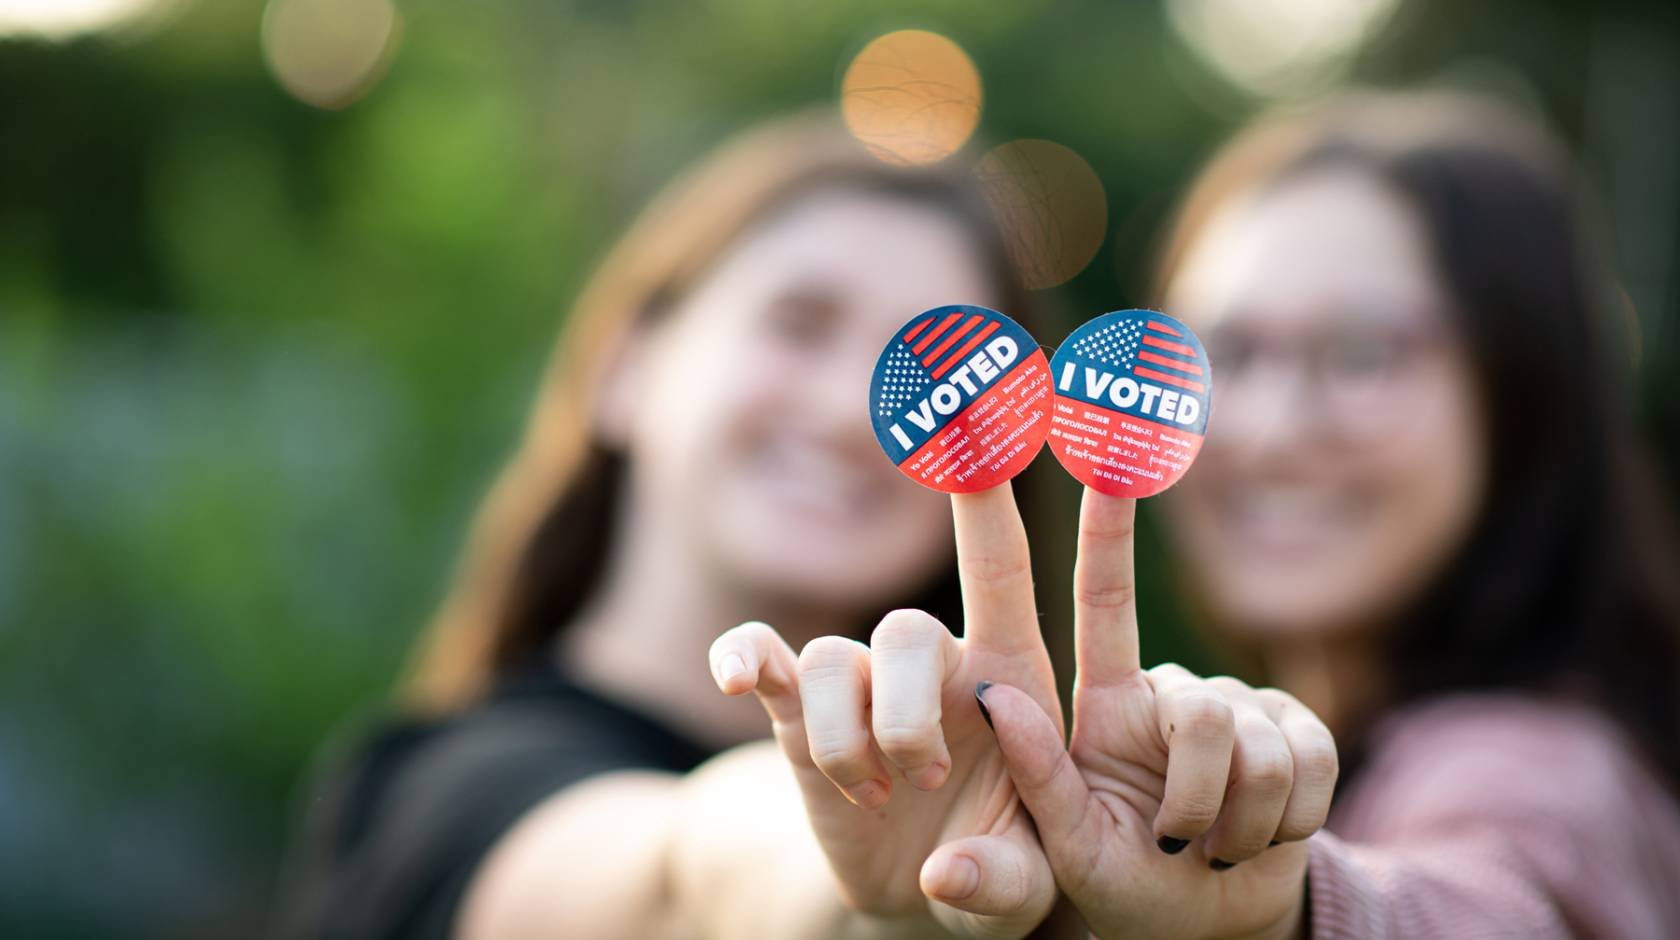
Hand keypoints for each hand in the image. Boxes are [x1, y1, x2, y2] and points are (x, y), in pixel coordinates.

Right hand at [708, 484, 1060, 938]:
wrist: (924, 892)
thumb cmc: (1000, 871)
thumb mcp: (1024, 890)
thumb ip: (1004, 883)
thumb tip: (946, 874)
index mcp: (1006, 676)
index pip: (998, 568)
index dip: (986, 497)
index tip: (976, 420)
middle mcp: (931, 664)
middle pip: (904, 631)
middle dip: (905, 713)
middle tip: (925, 779)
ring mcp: (860, 688)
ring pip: (832, 662)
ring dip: (843, 737)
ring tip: (870, 796)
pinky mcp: (799, 719)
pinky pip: (765, 663)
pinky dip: (745, 658)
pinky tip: (736, 676)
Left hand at [976, 488, 1338, 939]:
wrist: (1212, 925)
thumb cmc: (1125, 888)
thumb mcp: (1067, 848)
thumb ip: (1036, 779)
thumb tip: (994, 696)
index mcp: (1106, 704)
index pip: (1104, 600)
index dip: (1107, 529)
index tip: (1107, 452)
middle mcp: (1171, 691)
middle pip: (1203, 712)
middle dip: (1199, 796)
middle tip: (1182, 843)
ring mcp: (1241, 707)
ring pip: (1261, 745)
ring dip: (1243, 822)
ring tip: (1215, 846)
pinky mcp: (1301, 731)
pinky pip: (1313, 763)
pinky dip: (1289, 822)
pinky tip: (1264, 839)